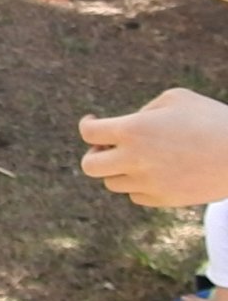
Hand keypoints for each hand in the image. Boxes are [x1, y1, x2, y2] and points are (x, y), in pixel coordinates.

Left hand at [80, 88, 227, 206]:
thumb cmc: (212, 119)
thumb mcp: (176, 99)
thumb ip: (143, 111)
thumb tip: (127, 127)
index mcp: (133, 130)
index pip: (88, 133)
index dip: (87, 125)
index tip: (94, 121)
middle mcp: (134, 159)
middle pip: (89, 166)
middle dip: (94, 155)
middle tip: (108, 147)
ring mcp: (149, 183)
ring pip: (112, 183)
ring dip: (118, 170)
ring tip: (137, 157)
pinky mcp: (164, 200)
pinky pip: (136, 196)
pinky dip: (138, 185)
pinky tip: (154, 172)